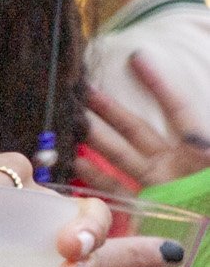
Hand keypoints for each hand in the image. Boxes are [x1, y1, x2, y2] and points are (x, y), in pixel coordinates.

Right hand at [78, 56, 209, 190]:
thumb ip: (204, 143)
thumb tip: (196, 133)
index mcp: (199, 150)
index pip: (177, 109)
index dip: (158, 84)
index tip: (137, 57)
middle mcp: (173, 162)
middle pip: (136, 129)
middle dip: (109, 108)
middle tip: (82, 90)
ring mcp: (155, 185)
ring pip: (120, 155)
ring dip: (95, 137)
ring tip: (70, 121)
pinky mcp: (142, 209)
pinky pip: (114, 188)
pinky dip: (92, 176)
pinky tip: (74, 162)